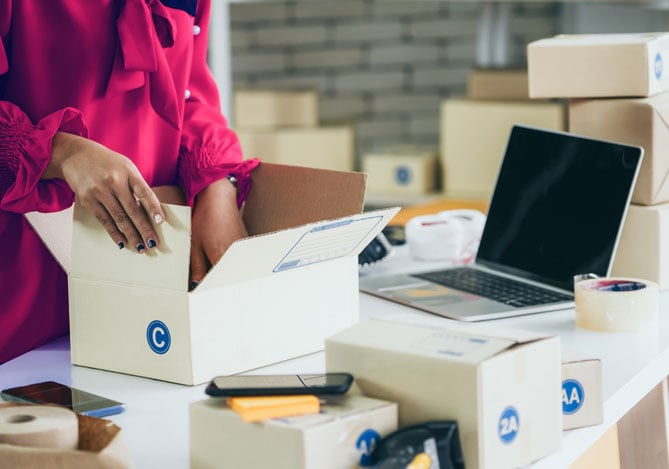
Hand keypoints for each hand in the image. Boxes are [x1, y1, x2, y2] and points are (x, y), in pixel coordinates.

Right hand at [44, 132, 164, 251]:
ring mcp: (99, 191)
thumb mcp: (126, 167)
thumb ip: (137, 186)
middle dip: (144, 229)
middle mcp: (114, 181)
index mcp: (128, 171)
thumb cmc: (108, 164)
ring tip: (141, 247)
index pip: (144, 192)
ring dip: (131, 235)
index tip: (161, 222)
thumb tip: (151, 212)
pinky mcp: (87, 199)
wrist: (76, 155)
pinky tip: (123, 243)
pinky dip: (114, 233)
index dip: (153, 208)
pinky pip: (104, 220)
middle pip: (132, 209)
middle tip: (153, 243)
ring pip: (119, 218)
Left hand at [190, 177, 246, 286]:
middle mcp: (236, 256)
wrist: (219, 199)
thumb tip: (196, 285)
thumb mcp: (195, 244)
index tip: (202, 298)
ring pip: (235, 271)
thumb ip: (197, 267)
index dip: (209, 292)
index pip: (217, 283)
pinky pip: (239, 262)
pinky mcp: (245, 246)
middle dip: (218, 287)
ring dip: (226, 277)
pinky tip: (223, 267)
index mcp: (221, 257)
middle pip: (228, 279)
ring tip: (216, 281)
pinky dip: (232, 267)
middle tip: (208, 293)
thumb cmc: (205, 219)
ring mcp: (243, 251)